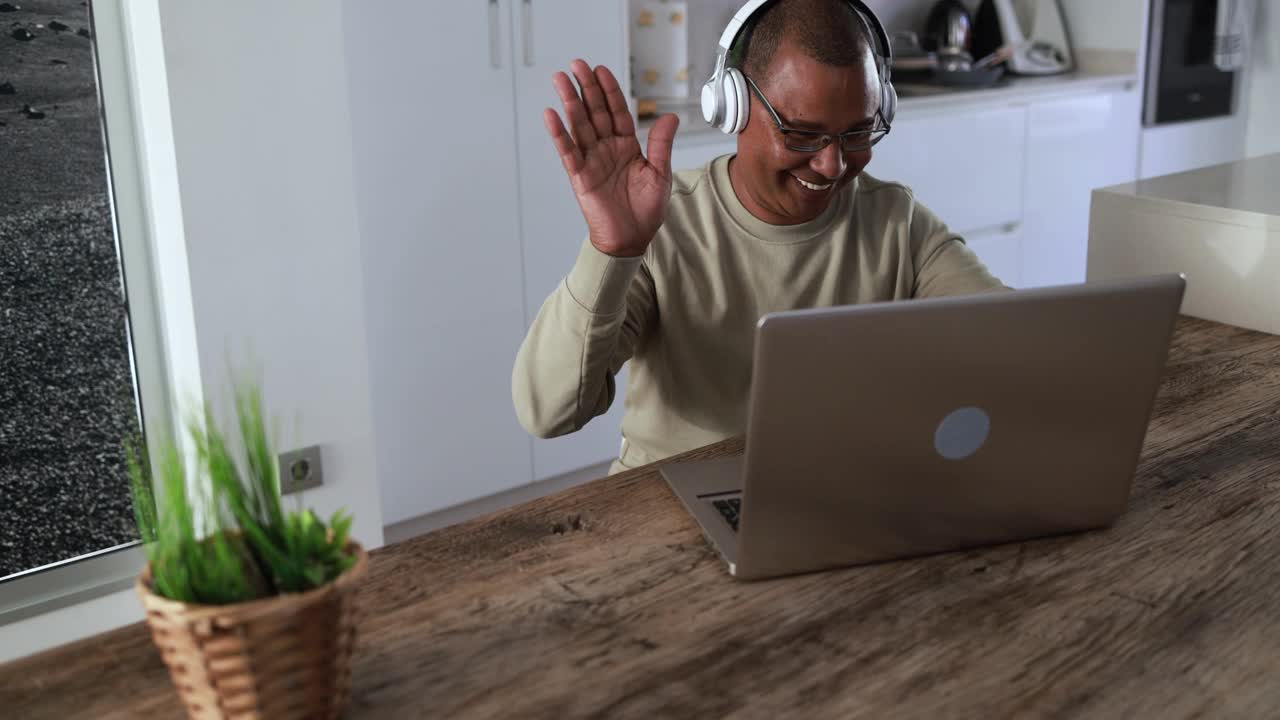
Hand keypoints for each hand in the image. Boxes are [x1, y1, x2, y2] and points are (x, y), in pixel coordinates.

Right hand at [544, 60, 678, 257]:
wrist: (632, 238)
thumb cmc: (646, 210)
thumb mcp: (660, 174)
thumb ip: (660, 145)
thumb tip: (669, 117)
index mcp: (627, 146)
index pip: (616, 112)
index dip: (609, 91)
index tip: (600, 70)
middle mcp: (607, 149)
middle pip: (595, 112)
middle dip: (586, 88)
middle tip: (576, 65)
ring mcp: (591, 161)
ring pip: (579, 126)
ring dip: (570, 103)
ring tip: (561, 80)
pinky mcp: (580, 176)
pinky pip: (568, 152)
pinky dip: (559, 134)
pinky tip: (551, 115)